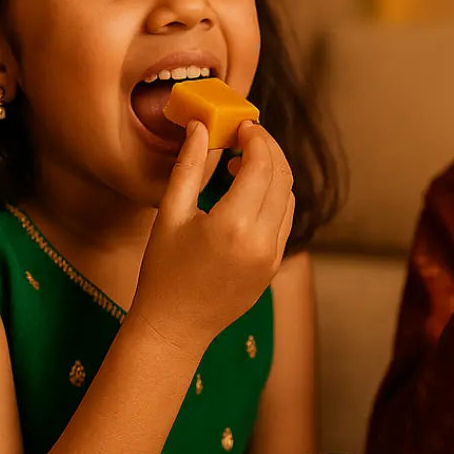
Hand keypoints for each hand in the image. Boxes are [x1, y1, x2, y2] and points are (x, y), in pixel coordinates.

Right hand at [131, 120, 294, 348]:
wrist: (175, 327)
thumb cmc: (163, 272)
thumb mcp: (170, 214)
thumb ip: (189, 166)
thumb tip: (201, 127)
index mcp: (233, 224)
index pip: (262, 165)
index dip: (256, 138)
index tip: (242, 126)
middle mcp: (261, 241)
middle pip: (282, 177)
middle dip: (268, 149)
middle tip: (247, 135)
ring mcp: (272, 256)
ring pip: (289, 198)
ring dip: (274, 173)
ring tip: (244, 162)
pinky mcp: (273, 267)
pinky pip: (285, 221)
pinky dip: (275, 198)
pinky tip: (250, 192)